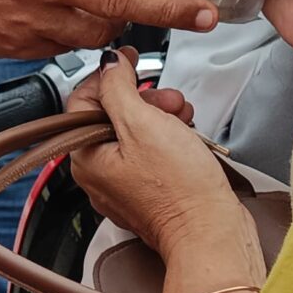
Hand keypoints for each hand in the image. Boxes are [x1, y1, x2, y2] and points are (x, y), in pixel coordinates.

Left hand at [67, 51, 255, 262]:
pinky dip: (168, 138)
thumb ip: (117, 87)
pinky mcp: (150, 193)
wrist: (211, 231)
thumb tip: (108, 65)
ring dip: (160, 116)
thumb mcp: (143, 123)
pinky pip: (151, 154)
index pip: (82, 101)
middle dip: (143, 99)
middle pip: (111, 117)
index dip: (107, 76)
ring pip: (135, 134)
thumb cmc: (178, 189)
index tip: (127, 60)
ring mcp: (125, 186)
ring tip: (182, 117)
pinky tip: (186, 136)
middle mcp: (100, 176)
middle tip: (166, 98)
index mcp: (86, 159)